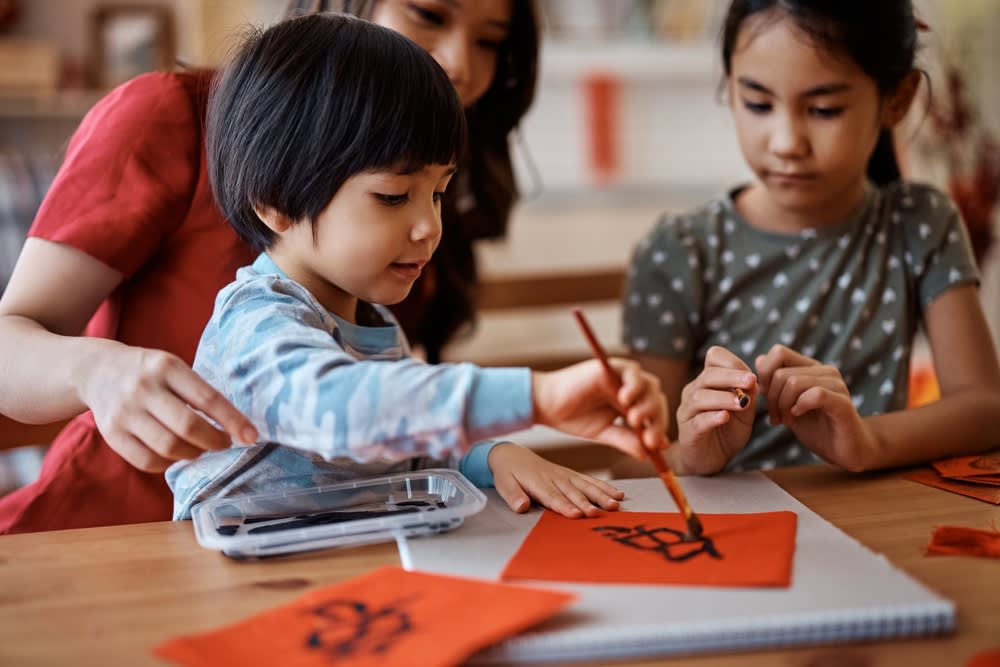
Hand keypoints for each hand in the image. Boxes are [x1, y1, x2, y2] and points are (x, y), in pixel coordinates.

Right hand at [79, 342, 257, 471]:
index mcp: (166, 366)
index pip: (207, 398)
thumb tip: (237, 427)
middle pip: (187, 427)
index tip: (251, 436)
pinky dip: (169, 463)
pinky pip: (147, 461)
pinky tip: (176, 454)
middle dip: (214, 441)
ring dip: (194, 454)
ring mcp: (124, 412)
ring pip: (168, 447)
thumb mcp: (174, 368)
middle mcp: (143, 387)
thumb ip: (199, 392)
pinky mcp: (111, 434)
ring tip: (200, 448)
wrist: (98, 370)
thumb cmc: (150, 372)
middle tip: (224, 443)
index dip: (232, 420)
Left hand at [487, 443, 623, 517]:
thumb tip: (522, 506)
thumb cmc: (508, 472)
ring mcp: (565, 475)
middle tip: (599, 513)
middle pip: (573, 492)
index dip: (565, 506)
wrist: (512, 454)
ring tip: (614, 505)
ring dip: (601, 495)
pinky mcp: (571, 474)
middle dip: (587, 503)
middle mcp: (554, 477)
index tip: (577, 514)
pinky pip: (589, 480)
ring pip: (585, 485)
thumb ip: (513, 495)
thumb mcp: (503, 483)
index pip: (553, 496)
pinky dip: (604, 486)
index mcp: (537, 482)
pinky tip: (618, 494)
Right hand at [531, 358, 667, 458]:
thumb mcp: (603, 433)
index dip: (659, 428)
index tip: (657, 446)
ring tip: (634, 420)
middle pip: (656, 398)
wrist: (546, 405)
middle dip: (656, 419)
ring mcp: (620, 377)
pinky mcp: (610, 366)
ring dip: (647, 403)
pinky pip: (632, 370)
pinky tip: (625, 399)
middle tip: (648, 437)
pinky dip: (635, 383)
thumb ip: (625, 440)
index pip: (654, 413)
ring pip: (649, 385)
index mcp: (629, 404)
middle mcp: (628, 388)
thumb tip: (647, 454)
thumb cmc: (571, 417)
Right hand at [671, 346, 756, 474]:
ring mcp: (688, 412)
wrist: (712, 459)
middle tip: (751, 382)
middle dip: (731, 377)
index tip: (751, 376)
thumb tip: (752, 378)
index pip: (713, 358)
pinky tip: (725, 417)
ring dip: (723, 398)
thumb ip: (748, 394)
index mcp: (707, 382)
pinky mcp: (688, 433)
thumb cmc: (728, 430)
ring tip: (742, 403)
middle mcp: (693, 392)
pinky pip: (697, 421)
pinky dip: (711, 417)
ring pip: (700, 397)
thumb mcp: (744, 410)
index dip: (732, 363)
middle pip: (708, 376)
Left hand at [755, 345, 876, 470]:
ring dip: (783, 406)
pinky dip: (799, 406)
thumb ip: (775, 384)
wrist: (843, 451)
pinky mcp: (843, 403)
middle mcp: (825, 372)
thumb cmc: (816, 428)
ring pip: (794, 382)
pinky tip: (798, 416)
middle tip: (776, 417)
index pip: (779, 352)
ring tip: (786, 421)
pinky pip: (815, 395)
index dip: (764, 373)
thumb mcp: (787, 405)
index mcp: (811, 368)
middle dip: (772, 398)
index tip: (765, 395)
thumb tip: (759, 359)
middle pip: (781, 373)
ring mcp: (836, 385)